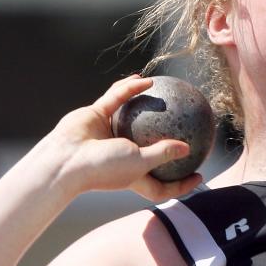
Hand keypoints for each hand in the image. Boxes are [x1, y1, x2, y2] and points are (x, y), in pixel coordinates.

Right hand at [46, 75, 202, 200]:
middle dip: (165, 139)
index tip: (200, 176)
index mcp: (133, 175)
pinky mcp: (96, 116)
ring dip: (146, 105)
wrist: (65, 160)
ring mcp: (108, 134)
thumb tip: (188, 148)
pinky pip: (117, 100)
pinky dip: (129, 90)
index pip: (161, 185)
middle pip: (148, 148)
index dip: (180, 184)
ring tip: (167, 93)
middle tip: (188, 125)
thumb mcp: (140, 163)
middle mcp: (122, 155)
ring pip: (131, 118)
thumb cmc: (103, 168)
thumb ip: (163, 154)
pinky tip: (146, 80)